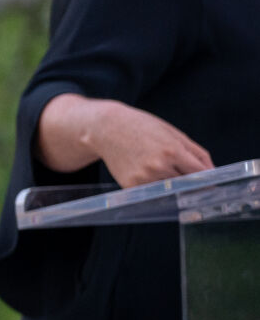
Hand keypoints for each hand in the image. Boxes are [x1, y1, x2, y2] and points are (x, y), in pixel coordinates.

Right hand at [86, 99, 212, 186]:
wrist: (106, 128)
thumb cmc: (142, 127)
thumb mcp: (173, 133)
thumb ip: (197, 153)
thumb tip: (213, 173)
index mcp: (172, 151)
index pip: (200, 175)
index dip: (208, 179)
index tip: (211, 184)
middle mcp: (158, 167)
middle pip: (186, 184)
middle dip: (188, 181)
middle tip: (180, 171)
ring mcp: (143, 178)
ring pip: (170, 190)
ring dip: (171, 184)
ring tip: (157, 166)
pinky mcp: (131, 186)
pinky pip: (153, 192)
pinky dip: (154, 186)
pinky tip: (145, 170)